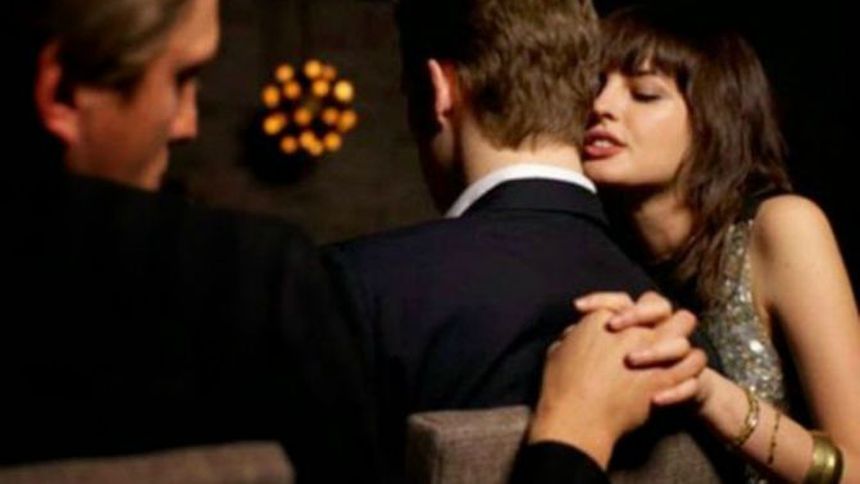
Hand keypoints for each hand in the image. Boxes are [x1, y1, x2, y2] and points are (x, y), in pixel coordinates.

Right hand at [528, 308, 706, 467]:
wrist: (579, 417)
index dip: (620, 312)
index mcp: (604, 317)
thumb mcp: (557, 350)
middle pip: (658, 304)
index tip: (614, 327)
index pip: (621, 300)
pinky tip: (672, 378)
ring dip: (677, 334)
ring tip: (669, 350)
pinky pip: (690, 362)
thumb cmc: (562, 385)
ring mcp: (654, 348)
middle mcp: (633, 327)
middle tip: (651, 329)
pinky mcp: (666, 374)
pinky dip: (685, 368)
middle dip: (657, 313)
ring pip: (684, 323)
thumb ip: (573, 335)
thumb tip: (576, 332)